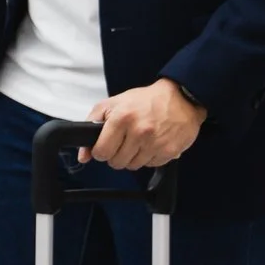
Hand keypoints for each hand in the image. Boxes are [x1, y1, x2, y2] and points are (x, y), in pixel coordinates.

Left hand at [84, 80, 204, 170]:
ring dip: (132, 157)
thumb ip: (91, 125)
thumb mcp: (112, 104)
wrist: (180, 98)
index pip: (102, 152)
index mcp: (122, 118)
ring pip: (133, 166)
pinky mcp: (169, 151)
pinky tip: (151, 144)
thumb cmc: (145, 100)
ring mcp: (155, 143)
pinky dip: (149, 158)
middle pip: (116, 162)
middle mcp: (139, 132)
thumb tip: (83, 155)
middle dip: (116, 155)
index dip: (100, 151)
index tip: (105, 146)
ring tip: (137, 142)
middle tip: (123, 142)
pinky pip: (151, 165)